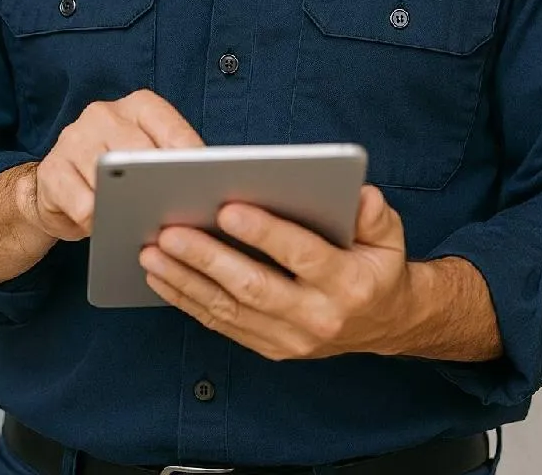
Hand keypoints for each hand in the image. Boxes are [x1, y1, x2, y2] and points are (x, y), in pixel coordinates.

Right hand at [20, 90, 203, 242]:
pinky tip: (105, 225)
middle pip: (140, 152)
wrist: (58, 189)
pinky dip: (98, 220)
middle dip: (158, 184)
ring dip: (126, 205)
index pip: (171, 127)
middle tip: (173, 213)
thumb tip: (208, 185)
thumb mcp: (148, 159)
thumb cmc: (117, 176)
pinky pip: (83, 203)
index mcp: (138, 105)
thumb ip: (173, 163)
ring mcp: (74, 138)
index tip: (205, 182)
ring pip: (109, 177)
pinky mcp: (52, 169)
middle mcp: (104, 113)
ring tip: (139, 223)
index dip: (190, 157)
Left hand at [139, 183, 418, 359]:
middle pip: (253, 288)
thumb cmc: (378, 265)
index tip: (227, 208)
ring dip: (185, 281)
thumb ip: (374, 212)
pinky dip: (187, 301)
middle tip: (169, 231)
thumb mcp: (390, 234)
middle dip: (207, 257)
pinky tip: (161, 277)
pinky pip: (222, 325)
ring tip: (151, 251)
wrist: (385, 322)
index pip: (301, 255)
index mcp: (348, 283)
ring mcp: (290, 339)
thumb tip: (357, 193)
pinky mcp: (270, 348)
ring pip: (229, 310)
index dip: (264, 233)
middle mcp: (316, 316)